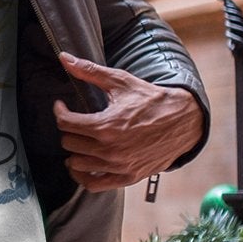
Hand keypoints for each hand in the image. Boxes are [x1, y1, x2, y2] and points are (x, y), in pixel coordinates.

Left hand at [51, 53, 201, 191]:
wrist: (182, 120)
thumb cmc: (152, 100)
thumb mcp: (120, 82)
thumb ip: (89, 71)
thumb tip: (64, 57)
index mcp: (106, 126)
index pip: (66, 123)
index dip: (60, 112)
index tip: (62, 107)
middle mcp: (110, 149)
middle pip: (69, 143)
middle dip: (68, 129)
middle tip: (75, 122)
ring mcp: (118, 166)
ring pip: (76, 164)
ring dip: (74, 151)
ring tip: (79, 141)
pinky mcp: (127, 177)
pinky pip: (93, 184)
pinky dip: (83, 175)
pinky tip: (83, 164)